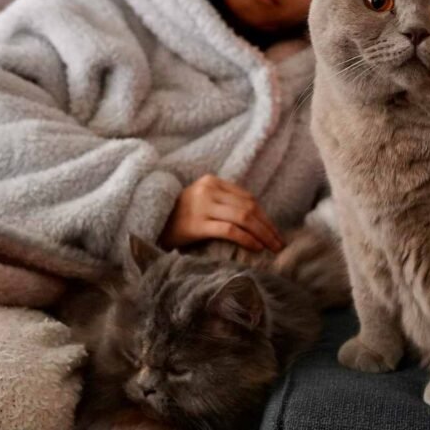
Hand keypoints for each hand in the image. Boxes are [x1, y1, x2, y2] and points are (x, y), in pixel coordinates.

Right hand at [159, 175, 284, 252]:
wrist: (150, 225)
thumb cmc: (179, 219)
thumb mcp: (202, 202)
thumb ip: (223, 203)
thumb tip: (256, 220)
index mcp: (211, 181)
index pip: (247, 197)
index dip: (265, 216)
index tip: (275, 232)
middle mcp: (207, 190)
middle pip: (248, 207)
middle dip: (268, 226)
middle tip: (280, 243)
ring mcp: (202, 206)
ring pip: (243, 217)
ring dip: (262, 234)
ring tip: (272, 248)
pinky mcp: (197, 224)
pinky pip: (229, 229)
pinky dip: (246, 238)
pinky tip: (256, 248)